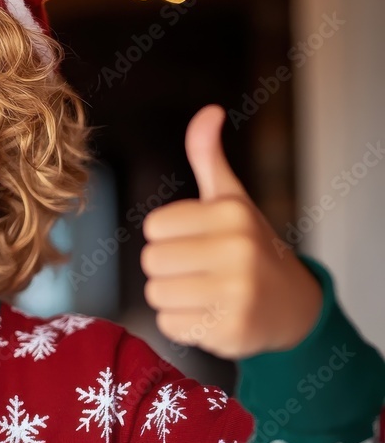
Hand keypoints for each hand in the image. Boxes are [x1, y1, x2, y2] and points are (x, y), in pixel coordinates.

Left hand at [141, 104, 321, 358]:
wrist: (291, 305)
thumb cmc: (249, 246)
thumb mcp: (230, 199)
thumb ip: (208, 157)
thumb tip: (209, 111)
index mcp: (230, 214)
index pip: (153, 227)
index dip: (168, 236)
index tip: (196, 240)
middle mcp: (236, 251)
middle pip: (150, 261)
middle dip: (167, 267)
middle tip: (199, 269)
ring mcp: (236, 293)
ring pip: (156, 294)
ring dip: (172, 296)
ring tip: (203, 291)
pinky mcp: (230, 330)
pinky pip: (169, 324)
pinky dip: (182, 323)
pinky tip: (208, 314)